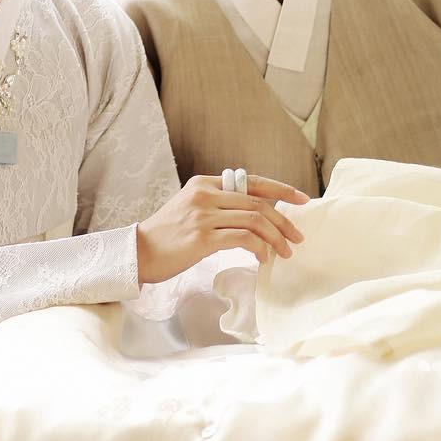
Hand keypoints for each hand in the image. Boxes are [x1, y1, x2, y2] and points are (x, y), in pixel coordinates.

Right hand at [136, 173, 309, 284]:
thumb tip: (254, 213)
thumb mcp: (190, 208)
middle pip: (258, 202)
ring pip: (254, 220)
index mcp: (204, 184)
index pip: (251, 181)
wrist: (138, 253)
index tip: (302, 199)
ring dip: (276, 238)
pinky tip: (263, 259)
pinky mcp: (202, 238)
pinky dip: (259, 248)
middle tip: (298, 238)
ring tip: (284, 253)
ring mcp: (203, 215)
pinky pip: (243, 239)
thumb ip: (217, 205)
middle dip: (284, 221)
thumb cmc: (167, 236)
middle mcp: (205, 195)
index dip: (281, 189)